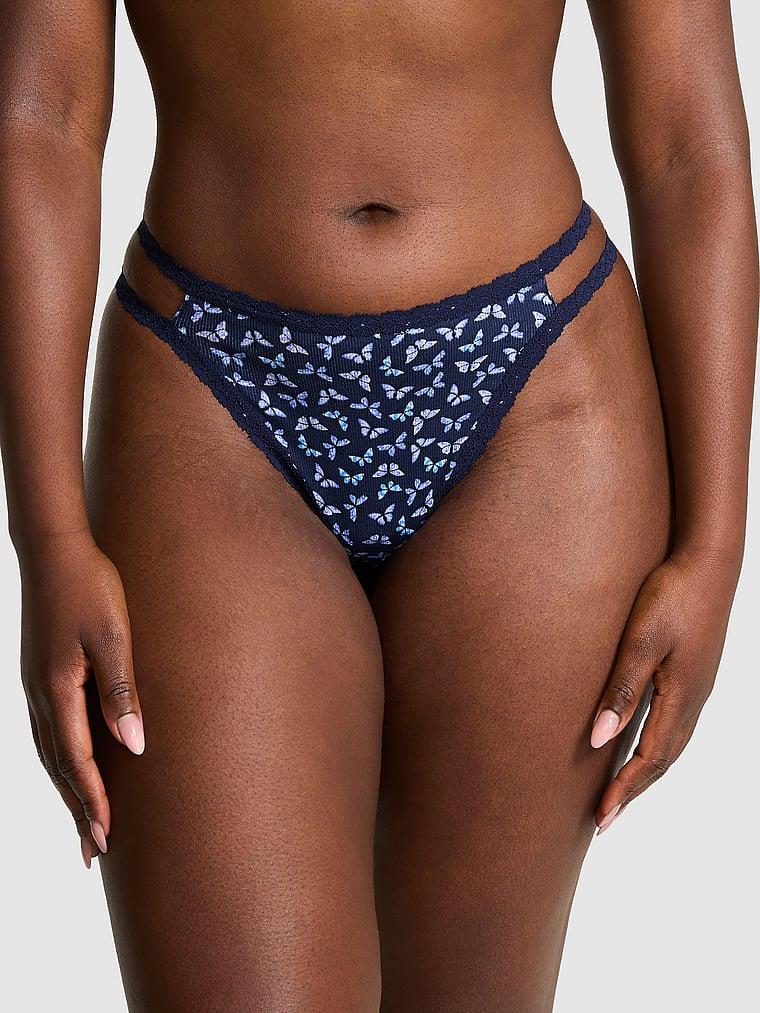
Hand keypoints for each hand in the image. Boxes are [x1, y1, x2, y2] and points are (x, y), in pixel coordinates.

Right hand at [19, 531, 143, 866]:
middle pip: (59, 767)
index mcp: (59, 691)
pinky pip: (49, 731)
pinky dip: (60, 760)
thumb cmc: (90, 587)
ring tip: (84, 821)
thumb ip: (121, 691)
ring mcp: (37, 686)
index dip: (93, 802)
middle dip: (78, 810)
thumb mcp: (113, 637)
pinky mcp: (41, 674)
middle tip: (93, 853)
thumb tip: (134, 747)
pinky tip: (69, 767)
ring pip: (51, 752)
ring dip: (67, 790)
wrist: (54, 549)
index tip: (106, 841)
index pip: (77, 762)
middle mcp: (42, 696)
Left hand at [590, 546, 739, 833]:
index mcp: (680, 698)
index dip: (623, 791)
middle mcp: (693, 701)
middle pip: (662, 761)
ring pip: (671, 746)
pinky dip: (656, 748)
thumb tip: (597, 740)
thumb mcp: (640, 641)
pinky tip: (641, 744)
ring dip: (646, 773)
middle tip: (604, 820)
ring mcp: (697, 689)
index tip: (600, 820)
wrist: (709, 563)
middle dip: (633, 792)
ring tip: (620, 792)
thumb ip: (621, 690)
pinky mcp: (694, 676)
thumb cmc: (672, 595)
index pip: (648, 760)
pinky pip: (674, 726)